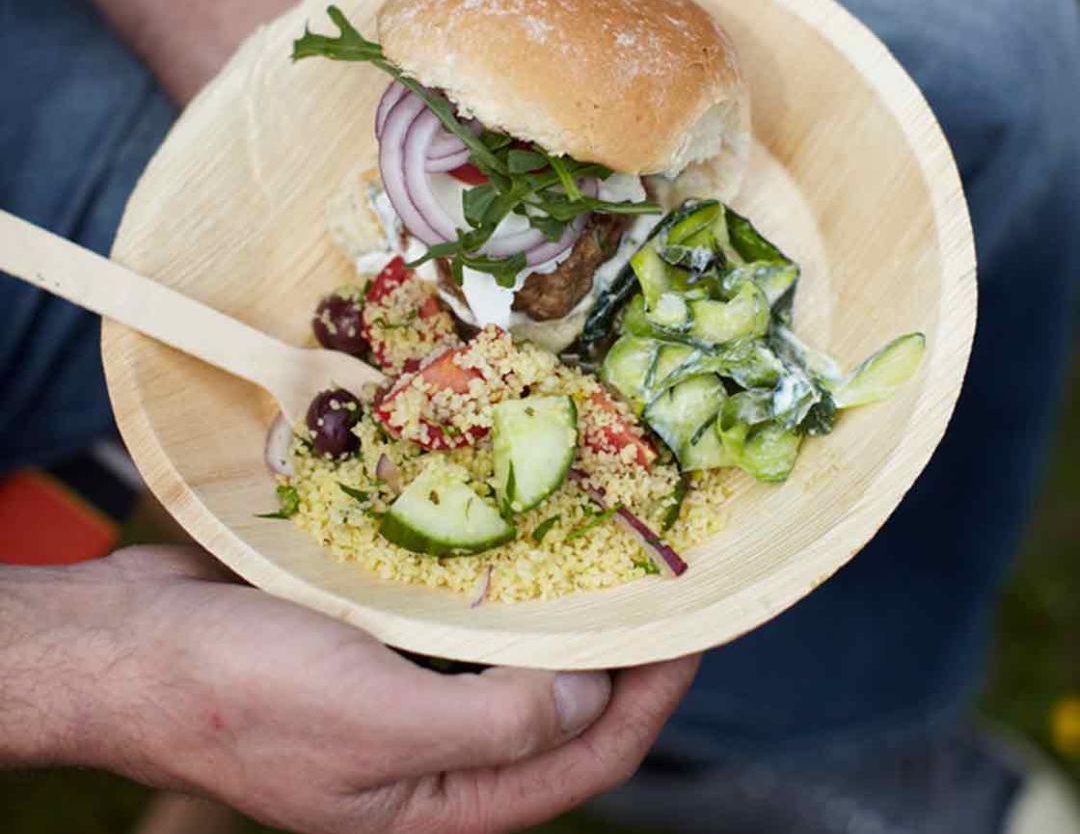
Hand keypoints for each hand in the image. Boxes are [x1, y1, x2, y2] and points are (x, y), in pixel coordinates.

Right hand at [3, 546, 698, 833]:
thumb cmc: (239, 695)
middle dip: (620, 654)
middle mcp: (436, 756)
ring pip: (518, 661)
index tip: (697, 631)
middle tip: (667, 582)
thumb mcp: (370, 724)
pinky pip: (466, 620)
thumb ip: (488, 723)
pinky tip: (525, 542)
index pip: (583, 761)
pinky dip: (505, 588)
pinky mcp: (382, 645)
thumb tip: (587, 698)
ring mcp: (409, 697)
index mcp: (441, 803)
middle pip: (561, 712)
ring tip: (613, 556)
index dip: (651, 700)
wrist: (134, 646)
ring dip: (566, 616)